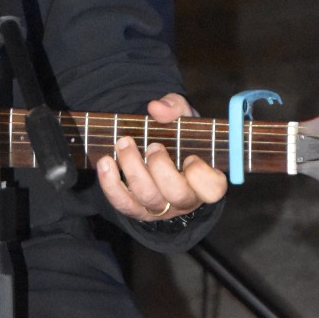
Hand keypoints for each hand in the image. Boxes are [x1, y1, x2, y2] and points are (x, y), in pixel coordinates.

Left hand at [94, 92, 227, 222]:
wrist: (158, 149)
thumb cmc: (179, 136)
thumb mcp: (183, 117)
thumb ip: (175, 107)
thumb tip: (156, 108)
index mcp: (206, 180)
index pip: (212, 190)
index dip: (201, 175)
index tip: (190, 157)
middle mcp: (185, 199)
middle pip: (176, 194)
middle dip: (160, 166)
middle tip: (152, 145)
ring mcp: (162, 208)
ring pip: (147, 197)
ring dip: (132, 168)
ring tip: (124, 143)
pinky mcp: (138, 210)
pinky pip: (123, 203)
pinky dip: (110, 183)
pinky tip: (106, 162)